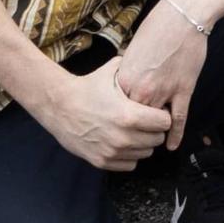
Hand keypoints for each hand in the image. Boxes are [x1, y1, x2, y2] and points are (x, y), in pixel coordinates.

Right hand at [40, 64, 175, 171]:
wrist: (58, 106)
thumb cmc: (86, 88)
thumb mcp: (111, 72)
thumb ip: (134, 68)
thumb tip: (149, 59)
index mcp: (129, 115)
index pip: (165, 123)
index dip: (162, 115)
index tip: (156, 112)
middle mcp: (123, 137)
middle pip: (157, 139)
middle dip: (154, 130)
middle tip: (145, 121)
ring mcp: (112, 151)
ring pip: (145, 153)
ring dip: (143, 143)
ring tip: (133, 130)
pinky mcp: (102, 161)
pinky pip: (130, 164)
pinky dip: (129, 155)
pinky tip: (122, 142)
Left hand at [111, 0, 213, 149]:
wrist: (180, 17)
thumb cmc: (155, 30)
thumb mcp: (131, 52)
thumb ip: (125, 74)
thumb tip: (122, 87)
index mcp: (125, 79)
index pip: (117, 109)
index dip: (118, 118)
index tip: (116, 125)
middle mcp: (142, 90)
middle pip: (134, 120)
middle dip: (133, 129)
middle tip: (131, 138)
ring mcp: (163, 92)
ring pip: (155, 123)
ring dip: (153, 131)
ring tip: (150, 140)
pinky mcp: (183, 91)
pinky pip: (178, 119)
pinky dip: (175, 134)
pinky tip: (172, 145)